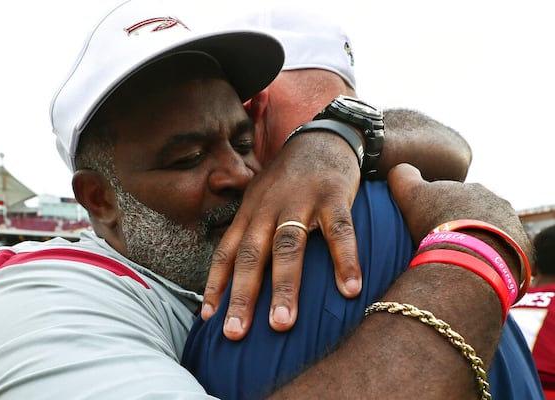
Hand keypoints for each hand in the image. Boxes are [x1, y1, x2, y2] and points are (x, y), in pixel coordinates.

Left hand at [202, 132, 361, 339]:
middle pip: (253, 255)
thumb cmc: (288, 178)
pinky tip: (350, 290)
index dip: (216, 284)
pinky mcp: (334, 196)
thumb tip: (235, 273)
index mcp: (250, 212)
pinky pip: (340, 231)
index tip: (208, 318)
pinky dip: (345, 260)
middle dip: (243, 295)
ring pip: (288, 246)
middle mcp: (269, 208)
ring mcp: (301, 201)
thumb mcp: (260, 199)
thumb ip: (250, 230)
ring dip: (285, 286)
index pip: (227, 251)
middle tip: (235, 333)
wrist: (320, 136)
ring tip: (282, 324)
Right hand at [387, 163, 530, 254]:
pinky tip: (475, 267)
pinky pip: (504, 253)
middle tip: (443, 243)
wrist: (468, 257)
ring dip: (477, 241)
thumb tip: (400, 170)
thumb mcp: (409, 194)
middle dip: (461, 224)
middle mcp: (497, 204)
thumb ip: (402, 176)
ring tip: (458, 258)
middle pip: (476, 214)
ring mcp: (511, 226)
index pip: (455, 197)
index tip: (429, 225)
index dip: (440, 209)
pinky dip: (490, 258)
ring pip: (491, 232)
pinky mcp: (520, 250)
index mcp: (473, 189)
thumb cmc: (436, 223)